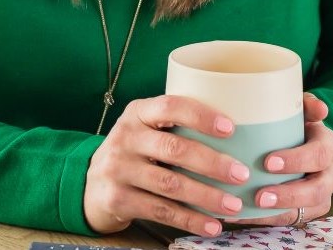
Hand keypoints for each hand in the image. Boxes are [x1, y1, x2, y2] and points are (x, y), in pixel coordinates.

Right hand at [83, 94, 252, 236]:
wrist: (91, 185)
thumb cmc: (135, 152)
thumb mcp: (146, 129)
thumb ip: (178, 125)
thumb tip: (240, 133)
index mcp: (138, 112)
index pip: (171, 106)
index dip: (201, 116)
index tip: (231, 129)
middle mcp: (125, 138)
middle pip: (174, 149)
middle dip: (213, 163)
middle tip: (241, 174)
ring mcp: (118, 170)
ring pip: (170, 184)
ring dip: (207, 197)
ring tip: (233, 205)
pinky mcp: (118, 200)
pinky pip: (161, 211)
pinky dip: (190, 219)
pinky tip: (211, 225)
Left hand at [226, 92, 332, 226]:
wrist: (296, 143)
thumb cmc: (292, 125)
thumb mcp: (299, 110)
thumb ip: (306, 103)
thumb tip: (320, 108)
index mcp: (329, 146)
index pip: (320, 154)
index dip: (297, 160)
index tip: (268, 162)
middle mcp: (331, 174)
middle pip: (317, 189)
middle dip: (288, 194)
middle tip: (260, 195)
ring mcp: (321, 196)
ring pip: (306, 211)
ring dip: (278, 212)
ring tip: (251, 209)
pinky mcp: (308, 212)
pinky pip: (290, 220)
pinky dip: (266, 220)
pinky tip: (242, 216)